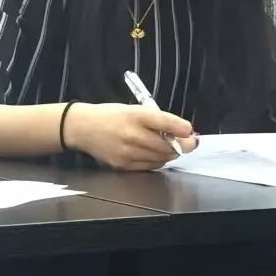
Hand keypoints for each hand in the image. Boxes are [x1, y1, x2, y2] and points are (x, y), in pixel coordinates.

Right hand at [63, 102, 197, 170]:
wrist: (83, 128)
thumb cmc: (109, 115)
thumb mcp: (132, 109)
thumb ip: (154, 119)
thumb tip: (178, 130)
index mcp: (135, 115)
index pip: (164, 122)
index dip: (181, 128)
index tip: (191, 131)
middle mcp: (132, 134)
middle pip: (167, 145)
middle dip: (184, 145)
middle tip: (192, 143)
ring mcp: (127, 152)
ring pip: (161, 158)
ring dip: (172, 154)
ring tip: (175, 148)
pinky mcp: (123, 165)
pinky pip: (149, 167)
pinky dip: (158, 161)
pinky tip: (159, 155)